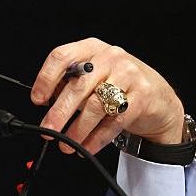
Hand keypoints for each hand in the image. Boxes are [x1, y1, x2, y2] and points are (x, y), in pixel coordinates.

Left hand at [30, 38, 184, 153]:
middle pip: (78, 86)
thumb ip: (71, 83)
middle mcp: (110, 57)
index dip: (46, 78)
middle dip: (59, 112)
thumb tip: (46, 102)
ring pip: (96, 105)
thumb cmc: (119, 86)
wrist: (158, 98)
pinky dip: (97, 138)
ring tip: (67, 144)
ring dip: (78, 129)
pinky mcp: (142, 96)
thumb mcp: (94, 76)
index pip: (62, 56)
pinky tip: (86, 147)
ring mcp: (129, 75)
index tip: (38, 99)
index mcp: (92, 48)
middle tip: (48, 130)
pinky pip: (114, 121)